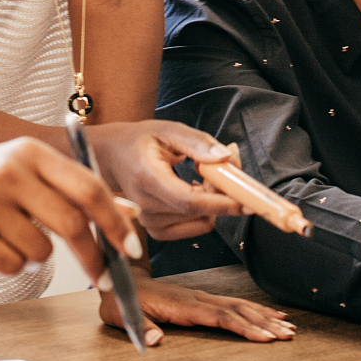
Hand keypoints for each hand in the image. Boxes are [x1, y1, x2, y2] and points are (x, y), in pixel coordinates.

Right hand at [0, 136, 142, 286]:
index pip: (88, 187)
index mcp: (28, 152)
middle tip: (103, 278)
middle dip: (93, 257)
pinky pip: (13, 266)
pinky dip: (13, 265)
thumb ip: (73, 189)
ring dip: (38, 258)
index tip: (132, 248)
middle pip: (71, 223)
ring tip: (13, 240)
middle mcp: (8, 172)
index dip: (115, 221)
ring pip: (42, 252)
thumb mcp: (24, 174)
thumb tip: (128, 211)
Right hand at [85, 120, 245, 239]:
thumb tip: (225, 156)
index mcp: (147, 177)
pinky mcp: (156, 231)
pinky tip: (196, 192)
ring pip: (202, 220)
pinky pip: (195, 228)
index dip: (221, 202)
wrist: (114, 158)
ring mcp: (149, 221)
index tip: (247, 199)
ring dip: (214, 200)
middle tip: (227, 164)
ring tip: (204, 176)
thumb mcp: (168, 130)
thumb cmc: (141, 142)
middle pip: (199, 210)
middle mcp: (145, 205)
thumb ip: (197, 142)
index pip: (188, 200)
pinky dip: (205, 212)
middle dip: (224, 192)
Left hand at [103, 274, 295, 346]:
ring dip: (263, 316)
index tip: (264, 337)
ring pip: (238, 305)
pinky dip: (253, 308)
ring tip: (285, 326)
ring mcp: (200, 296)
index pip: (220, 316)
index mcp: (181, 305)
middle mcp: (195, 298)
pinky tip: (267, 314)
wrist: (120, 278)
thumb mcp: (123, 315)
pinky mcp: (200, 298)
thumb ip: (141, 327)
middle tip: (286, 334)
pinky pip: (232, 303)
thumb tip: (155, 339)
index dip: (243, 327)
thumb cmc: (122, 300)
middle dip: (263, 322)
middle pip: (237, 309)